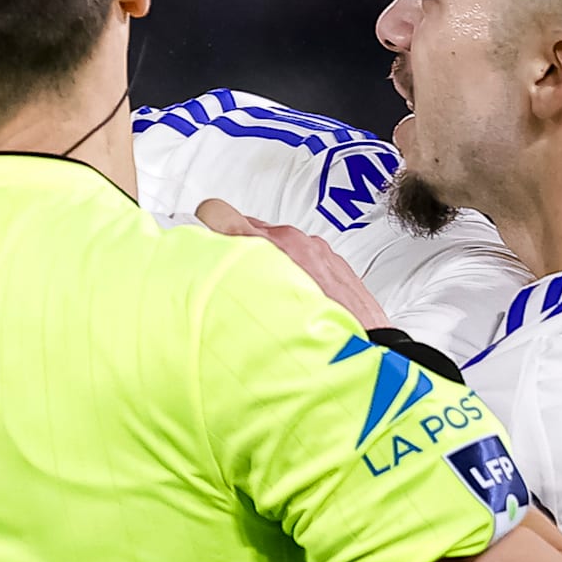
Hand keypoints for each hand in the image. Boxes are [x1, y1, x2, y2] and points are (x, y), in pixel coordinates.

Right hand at [196, 198, 393, 330]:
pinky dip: (291, 269)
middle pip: (244, 227)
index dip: (201, 226)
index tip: (196, 244)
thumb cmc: (314, 338)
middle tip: (227, 278)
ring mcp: (313, 247)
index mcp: (264, 245)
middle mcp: (289, 239)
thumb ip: (222, 289)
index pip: (215, 211)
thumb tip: (196, 288)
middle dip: (233, 248)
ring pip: (273, 242)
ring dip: (264, 260)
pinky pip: (300, 254)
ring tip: (264, 294)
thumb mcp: (251, 316)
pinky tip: (292, 299)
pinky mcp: (332, 259)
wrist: (365, 350)